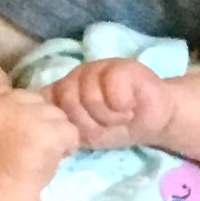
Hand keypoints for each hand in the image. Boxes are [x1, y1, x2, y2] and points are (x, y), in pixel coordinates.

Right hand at [0, 87, 79, 185]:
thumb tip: (12, 110)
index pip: (8, 92)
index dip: (20, 109)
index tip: (21, 128)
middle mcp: (8, 102)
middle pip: (37, 101)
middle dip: (41, 120)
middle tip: (36, 143)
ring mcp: (32, 114)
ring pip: (57, 115)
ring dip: (56, 133)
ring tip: (46, 153)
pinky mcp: (52, 129)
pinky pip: (71, 132)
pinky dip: (68, 146)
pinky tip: (56, 159)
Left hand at [42, 55, 168, 147]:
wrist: (155, 119)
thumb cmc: (118, 127)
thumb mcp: (85, 132)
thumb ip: (63, 123)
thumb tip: (44, 122)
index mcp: (63, 89)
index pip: (48, 103)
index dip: (66, 122)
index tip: (83, 131)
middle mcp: (77, 75)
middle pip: (68, 101)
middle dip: (89, 122)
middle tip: (106, 125)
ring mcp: (98, 68)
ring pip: (90, 96)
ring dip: (108, 116)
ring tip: (121, 117)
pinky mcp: (122, 67)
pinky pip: (112, 89)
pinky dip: (122, 106)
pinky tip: (130, 108)